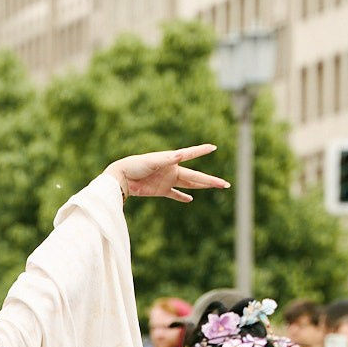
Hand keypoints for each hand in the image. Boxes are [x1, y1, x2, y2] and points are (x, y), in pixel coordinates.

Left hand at [108, 145, 228, 203]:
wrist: (121, 177)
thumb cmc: (135, 165)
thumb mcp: (151, 161)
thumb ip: (166, 159)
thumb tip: (180, 154)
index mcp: (172, 160)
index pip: (190, 154)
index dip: (202, 150)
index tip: (213, 147)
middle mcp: (173, 170)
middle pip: (196, 176)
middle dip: (211, 181)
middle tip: (226, 184)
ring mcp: (168, 181)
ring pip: (189, 185)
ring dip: (202, 187)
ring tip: (215, 187)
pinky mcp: (161, 190)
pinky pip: (175, 194)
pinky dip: (182, 197)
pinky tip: (190, 199)